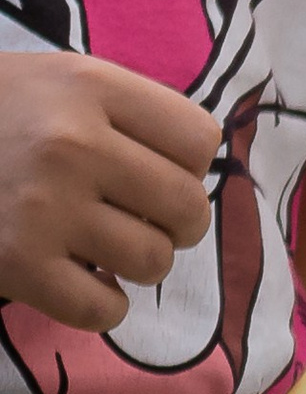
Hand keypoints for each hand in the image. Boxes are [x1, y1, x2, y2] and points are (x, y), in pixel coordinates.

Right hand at [0, 46, 215, 325]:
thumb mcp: (55, 83)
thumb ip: (126, 115)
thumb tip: (199, 171)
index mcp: (87, 86)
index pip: (200, 141)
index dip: (186, 165)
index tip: (153, 171)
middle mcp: (71, 143)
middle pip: (188, 207)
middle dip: (172, 224)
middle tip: (136, 221)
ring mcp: (44, 206)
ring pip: (153, 262)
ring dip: (135, 265)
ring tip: (99, 248)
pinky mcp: (18, 266)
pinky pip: (104, 310)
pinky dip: (100, 307)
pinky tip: (76, 281)